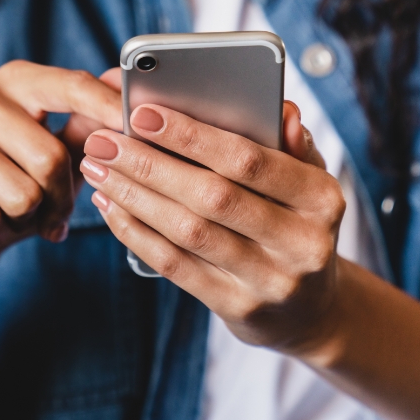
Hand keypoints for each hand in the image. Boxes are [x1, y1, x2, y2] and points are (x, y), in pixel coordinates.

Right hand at [0, 61, 122, 279]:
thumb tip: (119, 83)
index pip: (72, 86)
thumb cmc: (21, 181)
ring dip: (31, 219)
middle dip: (63, 197)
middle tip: (57, 210)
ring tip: (21, 215)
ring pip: (21, 193)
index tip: (137, 125)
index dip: (108, 108)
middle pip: (50, 156)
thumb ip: (90, 121)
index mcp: (18, 80)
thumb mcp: (62, 151)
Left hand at [81, 101, 344, 355]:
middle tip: (104, 141)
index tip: (143, 114)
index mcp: (322, 198)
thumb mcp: (310, 181)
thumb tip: (281, 110)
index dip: (193, 136)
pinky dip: (137, 233)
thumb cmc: (298, 223)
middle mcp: (302, 243)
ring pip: (189, 232)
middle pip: (212, 196)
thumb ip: (292, 143)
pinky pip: (177, 266)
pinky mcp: (238, 308)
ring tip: (98, 169)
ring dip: (134, 196)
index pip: (250, 160)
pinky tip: (112, 207)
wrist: (311, 308)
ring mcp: (271, 281)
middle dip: (150, 164)